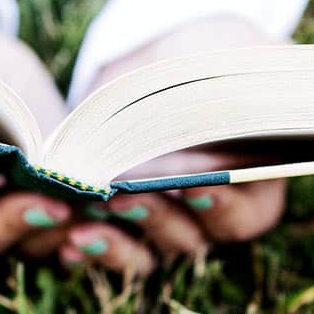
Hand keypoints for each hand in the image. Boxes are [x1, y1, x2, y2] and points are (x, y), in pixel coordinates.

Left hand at [60, 16, 289, 273]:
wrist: (163, 60)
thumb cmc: (212, 61)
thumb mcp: (235, 67)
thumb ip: (245, 93)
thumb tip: (242, 108)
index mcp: (251, 184)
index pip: (247, 215)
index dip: (224, 207)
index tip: (196, 188)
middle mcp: (207, 217)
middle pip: (189, 238)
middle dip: (155, 218)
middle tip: (123, 198)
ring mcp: (162, 226)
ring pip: (143, 253)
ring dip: (113, 244)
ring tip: (81, 228)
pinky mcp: (119, 225)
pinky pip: (102, 247)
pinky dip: (84, 246)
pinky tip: (62, 236)